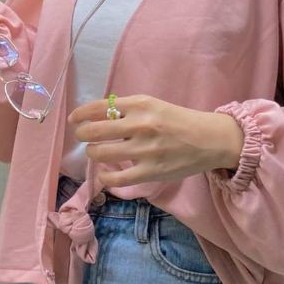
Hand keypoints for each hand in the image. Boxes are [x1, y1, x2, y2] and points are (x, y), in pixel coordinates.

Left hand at [67, 94, 243, 188]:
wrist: (208, 139)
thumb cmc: (178, 120)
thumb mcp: (153, 105)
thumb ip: (128, 109)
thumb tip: (97, 116)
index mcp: (140, 104)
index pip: (99, 107)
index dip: (80, 114)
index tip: (74, 119)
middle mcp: (140, 125)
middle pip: (94, 131)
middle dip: (82, 135)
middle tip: (84, 137)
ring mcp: (144, 150)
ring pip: (101, 154)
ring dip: (93, 153)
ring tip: (97, 152)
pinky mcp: (150, 172)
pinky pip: (116, 178)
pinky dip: (105, 176)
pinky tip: (106, 173)